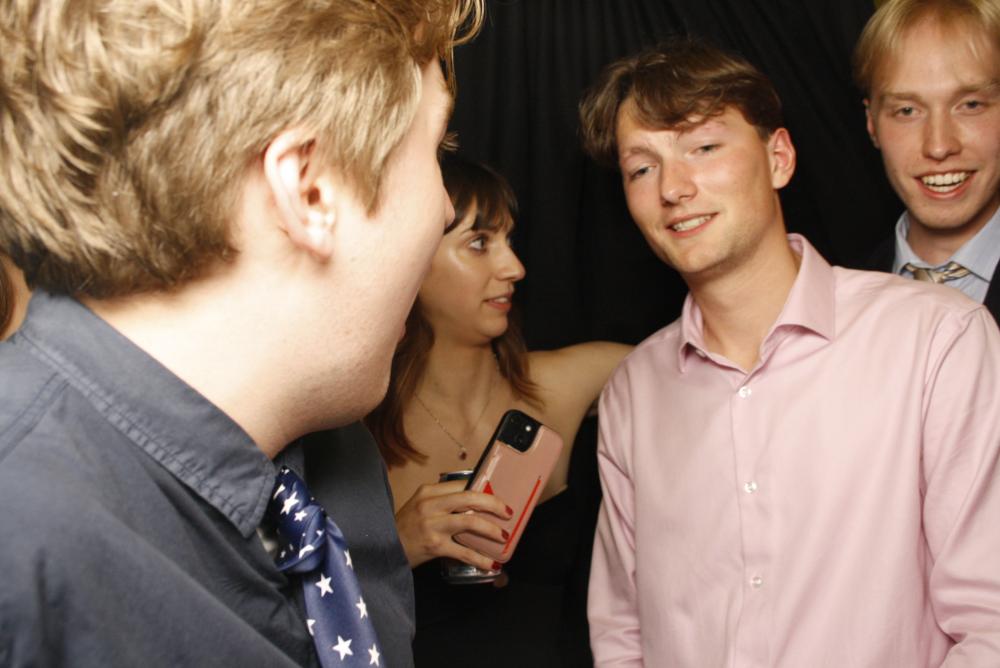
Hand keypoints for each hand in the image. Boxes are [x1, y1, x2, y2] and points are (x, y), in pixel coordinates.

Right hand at [395, 479, 513, 569]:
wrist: (384, 549)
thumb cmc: (405, 528)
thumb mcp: (420, 506)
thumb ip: (443, 501)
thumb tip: (475, 503)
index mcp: (428, 491)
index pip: (462, 484)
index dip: (484, 489)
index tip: (498, 496)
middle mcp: (430, 505)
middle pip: (470, 497)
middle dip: (494, 504)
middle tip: (507, 512)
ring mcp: (432, 525)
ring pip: (470, 521)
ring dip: (491, 529)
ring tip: (502, 536)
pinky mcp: (434, 546)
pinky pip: (464, 551)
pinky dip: (481, 558)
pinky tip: (492, 563)